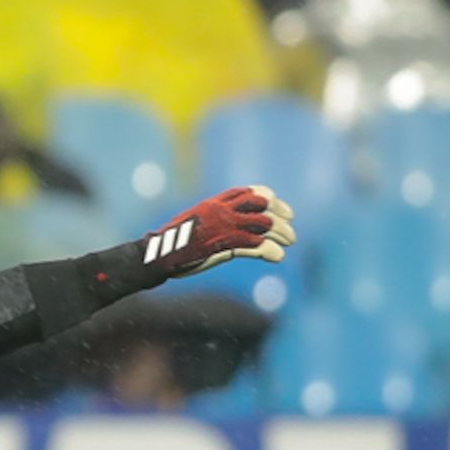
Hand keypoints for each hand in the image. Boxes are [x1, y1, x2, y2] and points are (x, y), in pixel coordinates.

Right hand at [145, 185, 295, 281]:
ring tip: (289, 241)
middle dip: (280, 213)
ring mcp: (225, 226)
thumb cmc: (173, 242)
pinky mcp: (225, 244)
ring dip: (280, 232)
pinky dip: (269, 250)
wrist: (159, 253)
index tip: (277, 204)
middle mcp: (223, 210)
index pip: (249, 192)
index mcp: (215, 203)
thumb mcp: (196, 222)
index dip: (267, 197)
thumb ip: (214, 219)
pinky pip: (255, 245)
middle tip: (290, 224)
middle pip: (262, 205)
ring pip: (263, 224)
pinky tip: (278, 256)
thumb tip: (227, 224)